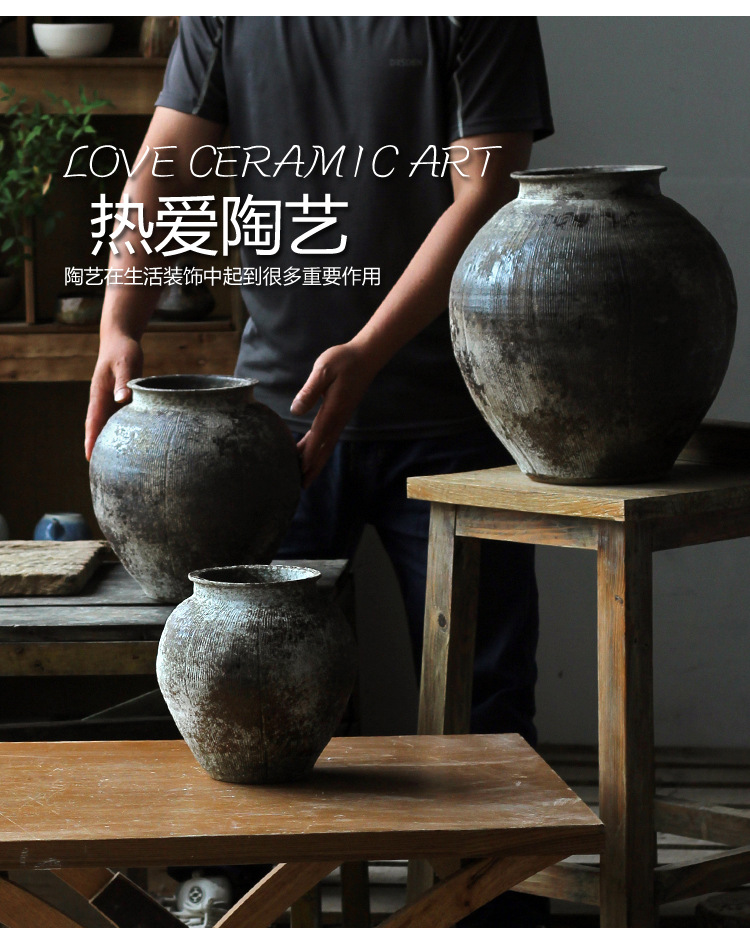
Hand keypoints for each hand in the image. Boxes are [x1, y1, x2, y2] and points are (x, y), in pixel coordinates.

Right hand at [84, 335, 142, 460]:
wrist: (120, 339)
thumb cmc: (123, 350)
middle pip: (98, 428)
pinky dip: (121, 430)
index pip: (93, 421)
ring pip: (108, 424)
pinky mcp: (119, 398)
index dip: (91, 440)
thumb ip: (124, 381)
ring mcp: (110, 400)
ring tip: (115, 463)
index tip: (90, 458)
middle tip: (101, 470)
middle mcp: (102, 400)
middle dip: (98, 447)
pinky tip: (130, 442)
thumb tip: (121, 400)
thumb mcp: (126, 363)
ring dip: (109, 441)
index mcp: (99, 394)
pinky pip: (119, 418)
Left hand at [290, 342, 376, 486]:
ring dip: (315, 461)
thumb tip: (296, 411)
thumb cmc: (344, 360)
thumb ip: (310, 390)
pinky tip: (309, 451)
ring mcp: (340, 418)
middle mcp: (337, 419)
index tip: (299, 473)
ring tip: (303, 476)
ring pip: (326, 445)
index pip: (317, 439)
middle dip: (312, 468)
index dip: (308, 456)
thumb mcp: (323, 370)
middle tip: (300, 486)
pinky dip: (319, 449)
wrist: (366, 356)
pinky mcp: (340, 414)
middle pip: (323, 450)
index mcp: (332, 410)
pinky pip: (328, 437)